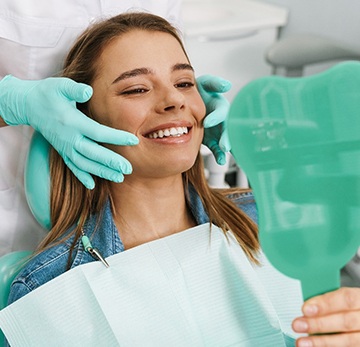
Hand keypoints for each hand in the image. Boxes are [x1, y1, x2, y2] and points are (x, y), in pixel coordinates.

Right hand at [0, 75, 138, 188]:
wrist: (28, 105)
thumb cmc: (48, 93)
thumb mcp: (60, 86)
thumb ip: (74, 90)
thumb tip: (88, 92)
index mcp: (73, 122)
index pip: (98, 132)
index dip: (117, 137)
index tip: (134, 140)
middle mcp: (69, 138)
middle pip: (93, 153)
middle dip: (111, 162)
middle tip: (128, 169)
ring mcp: (65, 147)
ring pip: (84, 163)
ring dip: (101, 172)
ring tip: (119, 178)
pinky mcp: (62, 151)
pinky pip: (72, 166)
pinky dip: (82, 176)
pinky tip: (92, 185)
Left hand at [197, 75, 231, 164]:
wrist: (189, 106)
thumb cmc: (199, 93)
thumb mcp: (205, 84)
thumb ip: (214, 83)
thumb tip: (226, 85)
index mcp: (220, 107)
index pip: (221, 112)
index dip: (215, 117)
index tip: (207, 122)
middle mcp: (222, 120)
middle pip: (228, 128)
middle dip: (227, 137)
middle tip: (224, 145)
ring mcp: (218, 131)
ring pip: (226, 140)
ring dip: (226, 146)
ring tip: (225, 152)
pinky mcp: (214, 140)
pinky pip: (218, 149)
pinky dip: (220, 155)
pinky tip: (221, 160)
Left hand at [292, 287, 359, 345]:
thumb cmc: (351, 307)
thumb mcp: (346, 299)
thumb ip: (331, 300)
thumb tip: (307, 305)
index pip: (346, 299)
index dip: (325, 304)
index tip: (305, 309)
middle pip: (346, 321)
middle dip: (319, 324)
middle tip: (297, 325)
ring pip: (349, 340)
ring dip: (322, 342)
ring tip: (302, 343)